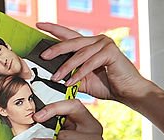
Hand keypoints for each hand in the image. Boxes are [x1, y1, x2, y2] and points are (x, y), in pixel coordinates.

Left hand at [30, 98, 102, 139]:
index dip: (55, 105)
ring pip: (64, 132)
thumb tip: (32, 122)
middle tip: (36, 118)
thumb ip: (50, 131)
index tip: (38, 113)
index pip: (73, 104)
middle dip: (52, 111)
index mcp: (87, 123)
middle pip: (74, 109)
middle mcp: (94, 129)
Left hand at [36, 23, 150, 101]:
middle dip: (56, 49)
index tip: (38, 24)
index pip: (68, 34)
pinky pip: (90, 62)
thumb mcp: (81, 80)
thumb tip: (50, 76)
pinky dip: (79, 73)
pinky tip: (70, 82)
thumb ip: (69, 74)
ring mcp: (105, 44)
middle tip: (43, 56)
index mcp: (88, 45)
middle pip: (72, 42)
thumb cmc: (105, 85)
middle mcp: (96, 41)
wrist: (126, 91)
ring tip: (55, 78)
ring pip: (80, 54)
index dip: (53, 28)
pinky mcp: (111, 52)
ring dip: (66, 67)